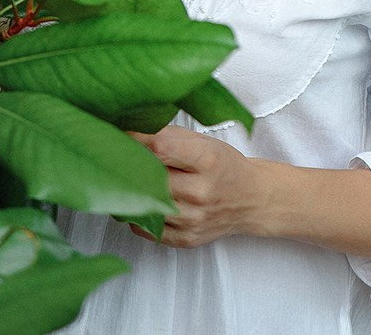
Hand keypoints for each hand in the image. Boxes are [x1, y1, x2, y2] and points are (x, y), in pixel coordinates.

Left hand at [130, 127, 260, 248]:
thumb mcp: (202, 141)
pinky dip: (139, 215)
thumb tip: (130, 131)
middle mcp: (201, 192)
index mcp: (207, 161)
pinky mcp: (188, 239)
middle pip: (151, 178)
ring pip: (148, 204)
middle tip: (119, 158)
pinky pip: (150, 229)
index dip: (136, 139)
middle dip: (131, 166)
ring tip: (127, 179)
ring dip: (133, 191)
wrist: (251, 198)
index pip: (161, 149)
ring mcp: (195, 219)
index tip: (121, 134)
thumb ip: (168, 136)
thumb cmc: (224, 165)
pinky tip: (140, 201)